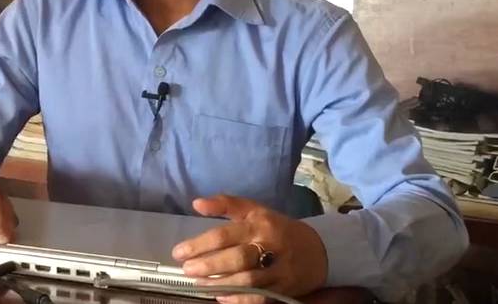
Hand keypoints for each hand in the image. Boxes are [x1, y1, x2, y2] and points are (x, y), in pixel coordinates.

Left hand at [172, 195, 327, 303]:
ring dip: (221, 284)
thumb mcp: (255, 210)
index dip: (200, 244)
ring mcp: (279, 270)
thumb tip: (196, 204)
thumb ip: (226, 205)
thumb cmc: (277, 228)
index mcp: (260, 224)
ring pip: (248, 280)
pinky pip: (259, 297)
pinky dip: (239, 299)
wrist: (318, 250)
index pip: (226, 234)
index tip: (179, 252)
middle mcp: (270, 246)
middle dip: (209, 265)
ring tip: (200, 284)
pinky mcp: (284, 289)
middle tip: (187, 270)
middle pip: (236, 258)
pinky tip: (222, 298)